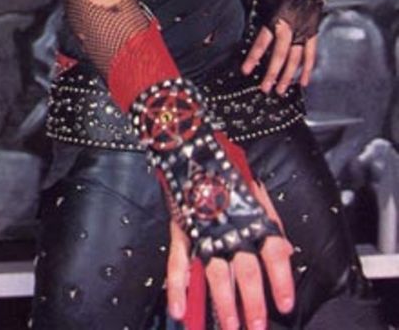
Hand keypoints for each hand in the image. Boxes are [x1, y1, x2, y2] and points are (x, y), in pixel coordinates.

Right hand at [167, 181, 294, 329]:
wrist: (196, 151)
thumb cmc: (230, 176)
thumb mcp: (258, 195)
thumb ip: (271, 224)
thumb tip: (286, 252)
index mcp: (254, 218)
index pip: (274, 253)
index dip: (281, 280)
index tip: (285, 305)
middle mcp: (232, 228)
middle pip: (246, 271)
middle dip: (253, 303)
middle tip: (257, 327)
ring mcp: (205, 232)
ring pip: (216, 274)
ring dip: (223, 304)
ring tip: (229, 326)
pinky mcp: (181, 232)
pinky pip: (178, 263)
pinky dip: (178, 288)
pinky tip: (180, 311)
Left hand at [242, 19, 316, 94]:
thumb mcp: (267, 0)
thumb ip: (261, 18)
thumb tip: (251, 31)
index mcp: (276, 19)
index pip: (262, 42)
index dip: (254, 57)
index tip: (246, 70)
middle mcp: (290, 28)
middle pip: (280, 54)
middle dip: (272, 73)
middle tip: (265, 88)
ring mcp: (303, 32)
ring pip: (295, 58)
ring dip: (288, 76)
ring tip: (280, 90)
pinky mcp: (312, 33)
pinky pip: (311, 54)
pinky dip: (307, 69)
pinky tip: (303, 82)